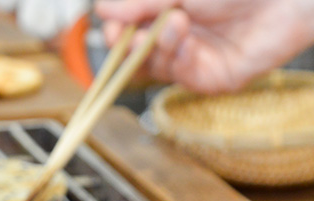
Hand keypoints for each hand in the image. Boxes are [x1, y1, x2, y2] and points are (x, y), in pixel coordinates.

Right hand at [94, 0, 311, 92]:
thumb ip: (141, 2)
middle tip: (132, 33)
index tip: (113, 27)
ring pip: (155, 68)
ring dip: (158, 47)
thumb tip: (102, 11)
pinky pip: (181, 78)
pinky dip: (179, 60)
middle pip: (135, 55)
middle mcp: (179, 39)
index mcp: (169, 13)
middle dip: (131, 45)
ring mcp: (194, 61)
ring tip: (177, 23)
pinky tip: (188, 43)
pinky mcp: (211, 80)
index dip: (117, 31)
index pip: (129, 29)